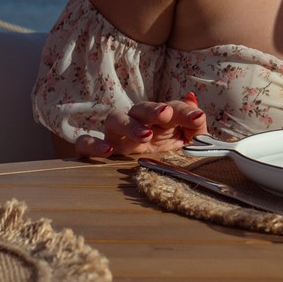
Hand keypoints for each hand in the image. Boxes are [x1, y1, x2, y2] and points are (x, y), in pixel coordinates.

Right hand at [75, 95, 208, 159]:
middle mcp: (136, 123)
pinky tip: (107, 151)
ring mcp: (116, 136)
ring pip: (115, 119)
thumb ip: (195, 130)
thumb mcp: (184, 146)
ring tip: (145, 135)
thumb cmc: (162, 157)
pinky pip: (85, 143)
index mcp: (159, 121)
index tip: (198, 118)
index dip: (184, 111)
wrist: (130, 177)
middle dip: (154, 110)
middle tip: (166, 114)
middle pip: (142, 108)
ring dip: (129, 125)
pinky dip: (92, 145)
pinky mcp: (97, 151)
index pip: (171, 108)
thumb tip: (195, 104)